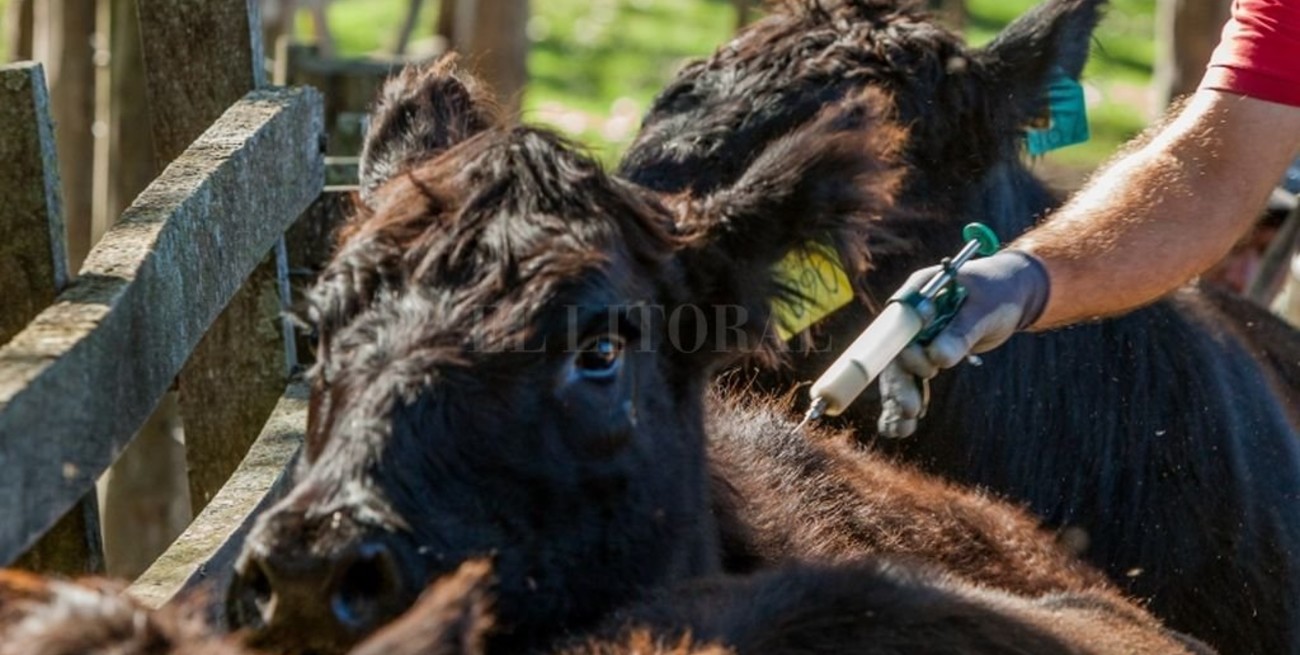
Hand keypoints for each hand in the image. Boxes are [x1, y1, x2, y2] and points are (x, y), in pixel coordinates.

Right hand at [877, 250, 1049, 437]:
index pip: (898, 325)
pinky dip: (903, 405)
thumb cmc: (998, 293)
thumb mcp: (985, 309)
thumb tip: (939, 358)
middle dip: (900, 384)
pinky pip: (909, 382)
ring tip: (902, 429)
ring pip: (899, 373)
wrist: (1008, 296)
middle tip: (912, 411)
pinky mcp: (923, 357)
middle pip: (895, 354)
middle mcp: (909, 319)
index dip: (903, 350)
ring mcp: (914, 339)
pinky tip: (900, 429)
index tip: (924, 371)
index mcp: (918, 295)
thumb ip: (962, 331)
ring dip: (898, 400)